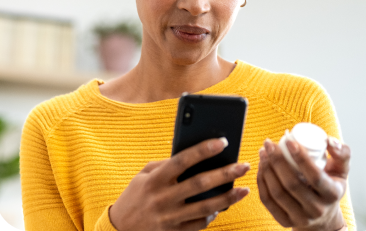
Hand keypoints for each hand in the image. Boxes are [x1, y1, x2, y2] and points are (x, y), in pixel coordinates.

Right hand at [109, 138, 249, 230]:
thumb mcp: (144, 174)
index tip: (222, 142)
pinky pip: (199, 223)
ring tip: (245, 189)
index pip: (182, 160)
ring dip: (228, 198)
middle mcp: (163, 198)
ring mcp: (169, 217)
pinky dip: (213, 214)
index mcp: (156, 179)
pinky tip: (224, 205)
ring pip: (205, 207)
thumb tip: (193, 155)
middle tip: (243, 165)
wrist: (120, 228)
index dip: (203, 150)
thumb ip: (166, 164)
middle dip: (224, 173)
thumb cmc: (135, 194)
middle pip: (199, 184)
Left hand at [257, 136, 349, 230]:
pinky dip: (261, 181)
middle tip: (269, 143)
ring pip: (277, 192)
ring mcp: (300, 218)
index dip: (301, 158)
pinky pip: (267, 200)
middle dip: (277, 160)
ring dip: (266, 169)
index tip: (288, 141)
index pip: (315, 176)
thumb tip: (329, 140)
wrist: (323, 218)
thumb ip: (342, 152)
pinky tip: (260, 167)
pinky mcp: (285, 222)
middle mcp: (317, 210)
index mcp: (332, 194)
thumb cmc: (330, 185)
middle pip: (292, 184)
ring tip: (263, 152)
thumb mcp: (341, 170)